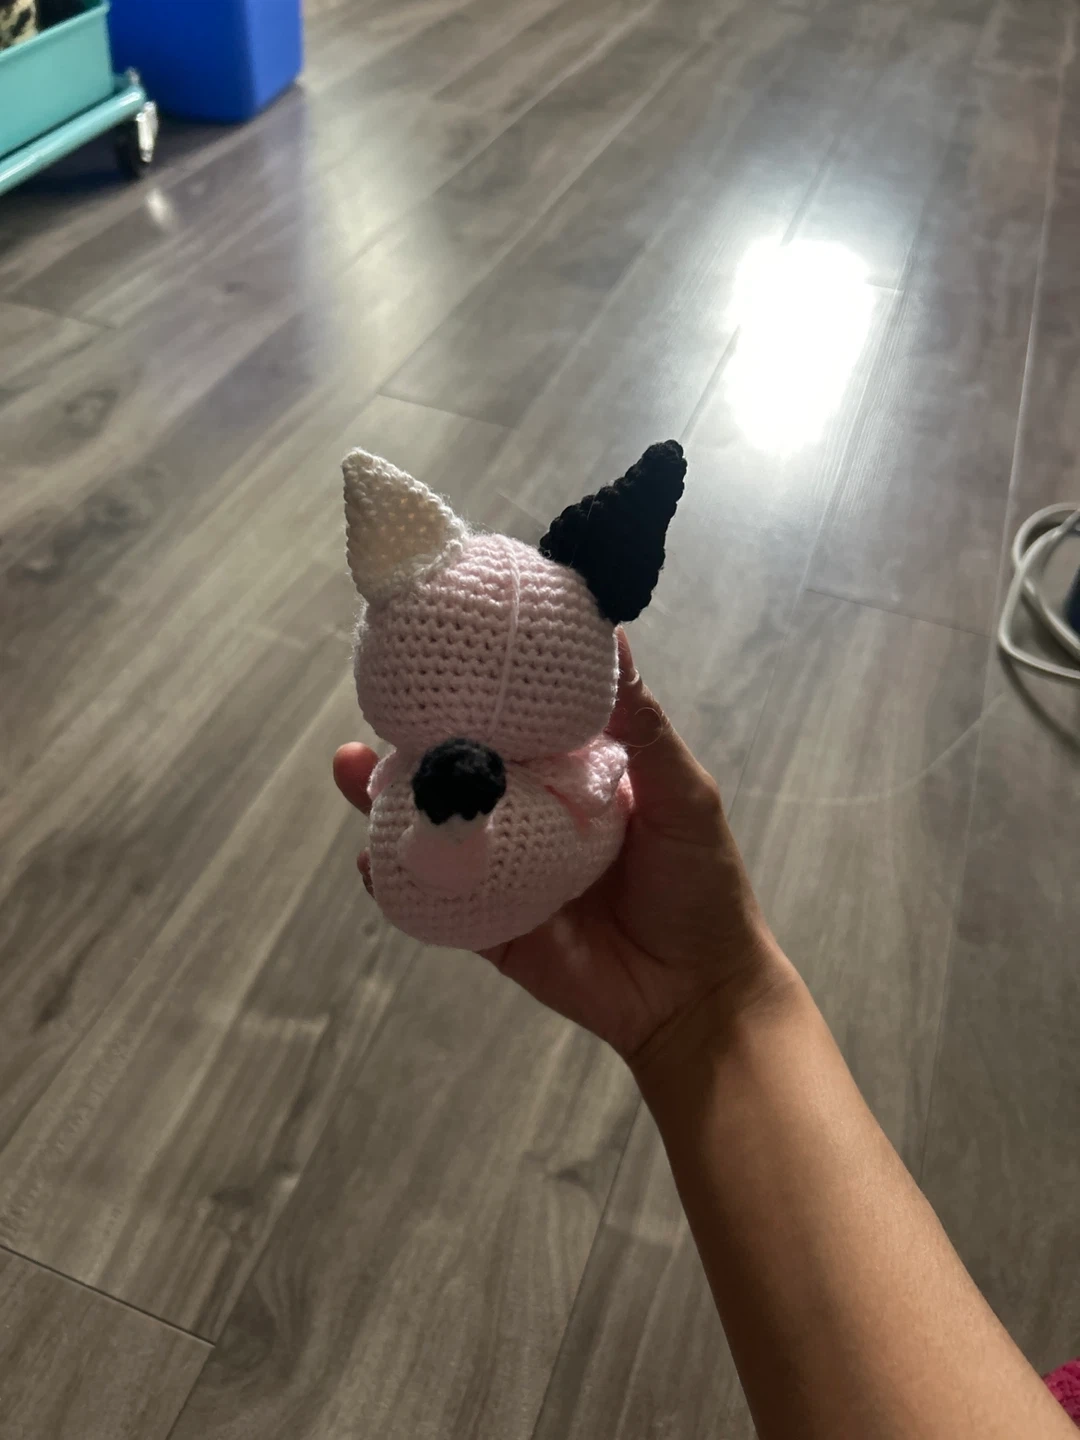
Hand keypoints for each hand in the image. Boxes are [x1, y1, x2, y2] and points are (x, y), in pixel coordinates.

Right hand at [333, 633, 786, 1068]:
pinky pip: (435, 899)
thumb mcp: (681, 793)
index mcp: (573, 775)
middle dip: (410, 744)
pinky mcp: (490, 925)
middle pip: (460, 771)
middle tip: (373, 714)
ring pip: (437, 828)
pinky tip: (371, 859)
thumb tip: (612, 635)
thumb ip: (642, 724)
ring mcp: (505, 870)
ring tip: (351, 772)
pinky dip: (398, 880)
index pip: (514, 722)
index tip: (432, 654)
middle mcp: (531, 814)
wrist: (697, 993)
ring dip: (387, 803)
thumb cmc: (700, 884)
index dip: (474, 692)